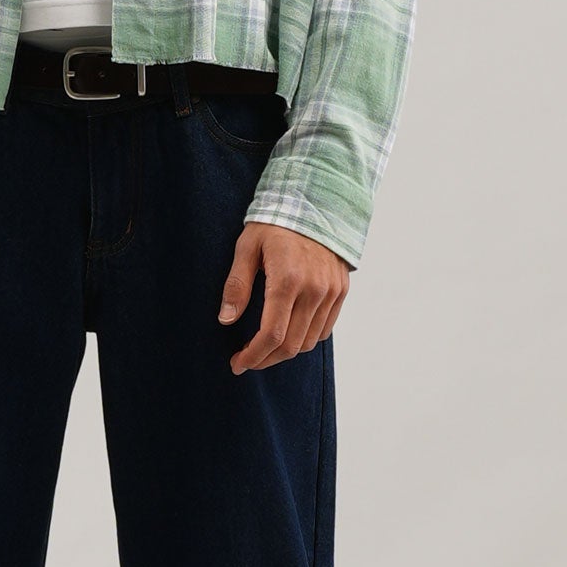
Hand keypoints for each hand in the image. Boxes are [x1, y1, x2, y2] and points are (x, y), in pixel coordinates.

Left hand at [218, 222, 349, 371]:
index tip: (238, 364)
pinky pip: (324, 329)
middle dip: (266, 360)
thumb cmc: (274, 224)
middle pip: (291, 345)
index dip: (253, 356)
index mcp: (287, 280)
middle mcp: (314, 290)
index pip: (271, 334)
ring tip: (265, 349)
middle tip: (247, 361)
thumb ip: (237, 285)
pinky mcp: (341, 291)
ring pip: (308, 341)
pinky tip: (287, 334)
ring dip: (285, 352)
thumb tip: (226, 319)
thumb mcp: (247, 247)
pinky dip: (305, 339)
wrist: (315, 202)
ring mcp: (331, 292)